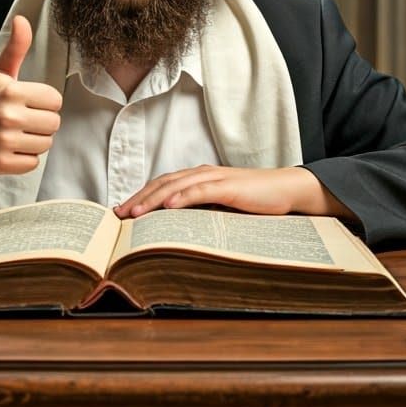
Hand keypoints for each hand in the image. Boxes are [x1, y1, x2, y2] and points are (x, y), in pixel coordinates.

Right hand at [0, 15, 62, 173]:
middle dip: (41, 123)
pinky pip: (33, 163)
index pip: (55, 100)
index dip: (44, 103)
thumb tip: (23, 18)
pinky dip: (25, 158)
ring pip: (46, 144)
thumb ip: (16, 47)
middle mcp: (8, 116)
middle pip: (54, 123)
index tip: (28, 103)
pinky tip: (9, 148)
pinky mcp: (1, 163)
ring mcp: (3, 141)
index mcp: (11, 91)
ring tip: (16, 134)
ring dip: (35, 141)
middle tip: (21, 120)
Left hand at [113, 165, 357, 220]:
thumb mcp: (223, 209)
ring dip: (153, 199)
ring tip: (135, 213)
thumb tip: (176, 233)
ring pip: (176, 186)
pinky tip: (169, 205)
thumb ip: (202, 213)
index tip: (122, 211)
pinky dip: (183, 197)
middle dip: (139, 199)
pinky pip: (201, 190)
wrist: (287, 189)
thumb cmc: (255, 202)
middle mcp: (202, 174)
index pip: (163, 185)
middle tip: (118, 215)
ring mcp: (215, 178)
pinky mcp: (229, 186)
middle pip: (162, 184)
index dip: (141, 196)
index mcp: (199, 178)